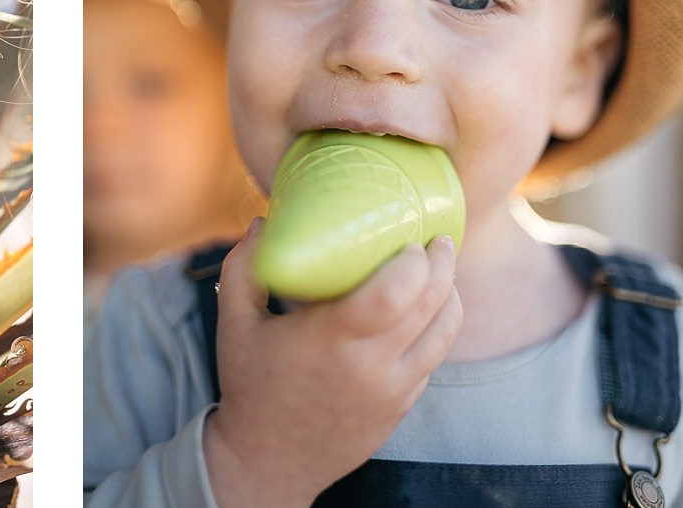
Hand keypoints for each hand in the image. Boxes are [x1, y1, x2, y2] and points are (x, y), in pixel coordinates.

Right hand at [203, 218, 461, 506]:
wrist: (269, 461)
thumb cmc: (250, 386)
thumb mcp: (233, 323)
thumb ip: (244, 267)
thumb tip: (264, 221)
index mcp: (331, 340)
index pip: (395, 293)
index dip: (415, 262)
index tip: (410, 239)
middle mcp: (371, 366)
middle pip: (431, 305)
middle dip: (442, 265)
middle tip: (438, 240)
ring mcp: (392, 391)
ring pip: (444, 334)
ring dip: (450, 296)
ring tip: (441, 271)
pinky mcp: (401, 406)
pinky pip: (433, 359)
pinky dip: (438, 329)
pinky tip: (425, 311)